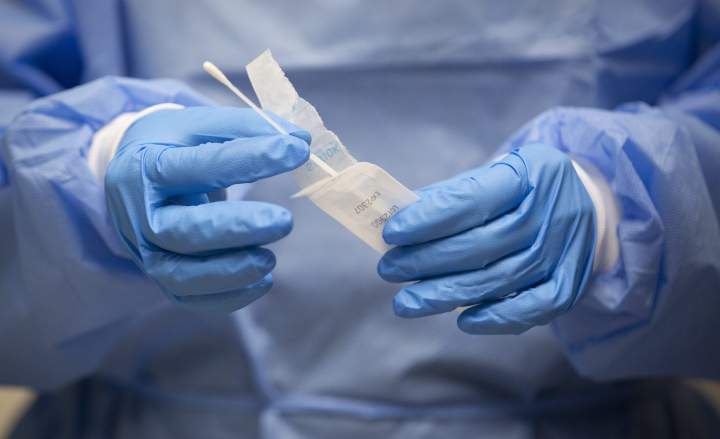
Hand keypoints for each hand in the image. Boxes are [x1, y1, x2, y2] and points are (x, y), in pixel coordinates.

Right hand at [106, 106, 309, 311]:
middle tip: (284, 221)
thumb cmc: (173, 147)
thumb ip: (248, 128)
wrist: (131, 180)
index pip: (199, 166)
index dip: (250, 158)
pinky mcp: (159, 276)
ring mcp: (145, 251)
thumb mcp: (199, 125)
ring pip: (183, 275)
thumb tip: (302, 139)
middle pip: (182, 231)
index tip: (297, 150)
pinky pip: (192, 298)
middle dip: (236, 229)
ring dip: (232, 272)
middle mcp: (139, 213)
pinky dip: (230, 296)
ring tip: (271, 259)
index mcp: (146, 166)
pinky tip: (263, 279)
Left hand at [378, 143, 594, 333]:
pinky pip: (532, 309)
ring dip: (446, 294)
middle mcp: (552, 212)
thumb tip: (400, 220)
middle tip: (390, 270)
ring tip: (406, 302)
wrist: (585, 202)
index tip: (392, 234)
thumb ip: (450, 195)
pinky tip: (461, 319)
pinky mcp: (570, 285)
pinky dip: (495, 317)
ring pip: (499, 279)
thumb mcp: (493, 174)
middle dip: (428, 260)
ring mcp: (565, 251)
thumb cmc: (522, 190)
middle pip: (482, 244)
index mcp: (529, 173)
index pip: (472, 199)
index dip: (429, 219)